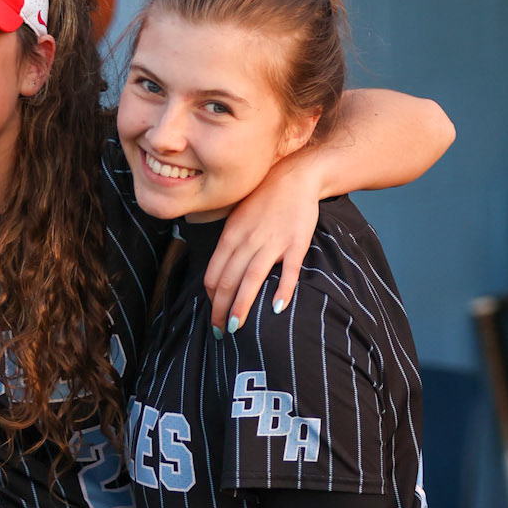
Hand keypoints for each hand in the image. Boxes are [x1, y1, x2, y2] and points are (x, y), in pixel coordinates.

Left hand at [204, 158, 318, 332]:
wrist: (296, 176)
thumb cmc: (263, 197)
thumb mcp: (236, 217)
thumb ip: (228, 243)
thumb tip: (218, 271)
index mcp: (231, 236)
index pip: (213, 274)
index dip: (211, 298)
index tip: (213, 314)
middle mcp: (247, 240)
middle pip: (228, 281)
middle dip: (220, 310)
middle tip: (220, 331)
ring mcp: (272, 242)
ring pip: (251, 279)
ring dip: (241, 306)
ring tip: (236, 327)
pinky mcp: (296, 243)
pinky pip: (288, 270)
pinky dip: (282, 289)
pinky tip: (277, 308)